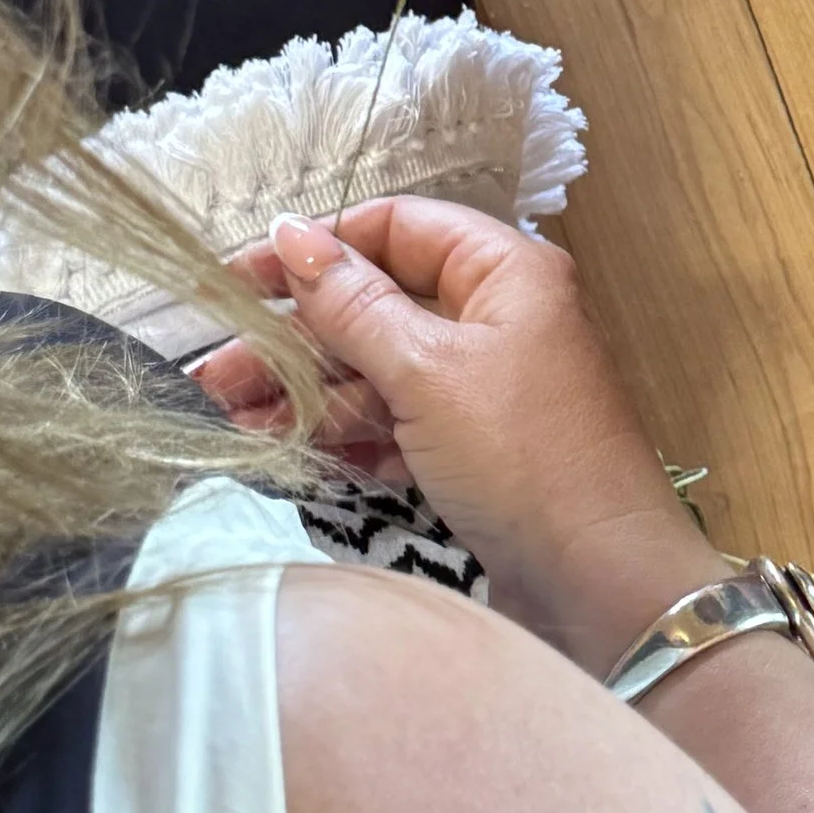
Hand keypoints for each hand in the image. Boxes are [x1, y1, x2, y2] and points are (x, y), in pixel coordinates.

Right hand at [194, 196, 724, 667]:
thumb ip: (353, 304)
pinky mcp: (472, 449)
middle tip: (213, 371)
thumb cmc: (525, 458)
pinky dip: (346, 435)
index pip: (395, 229)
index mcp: (504, 272)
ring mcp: (484, 387)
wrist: (599, 583)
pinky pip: (396, 423)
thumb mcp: (427, 371)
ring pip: (378, 369)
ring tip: (230, 419)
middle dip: (296, 337)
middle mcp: (497, 318)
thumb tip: (292, 232)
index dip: (316, 249)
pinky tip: (284, 452)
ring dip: (306, 393)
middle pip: (378, 304)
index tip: (239, 280)